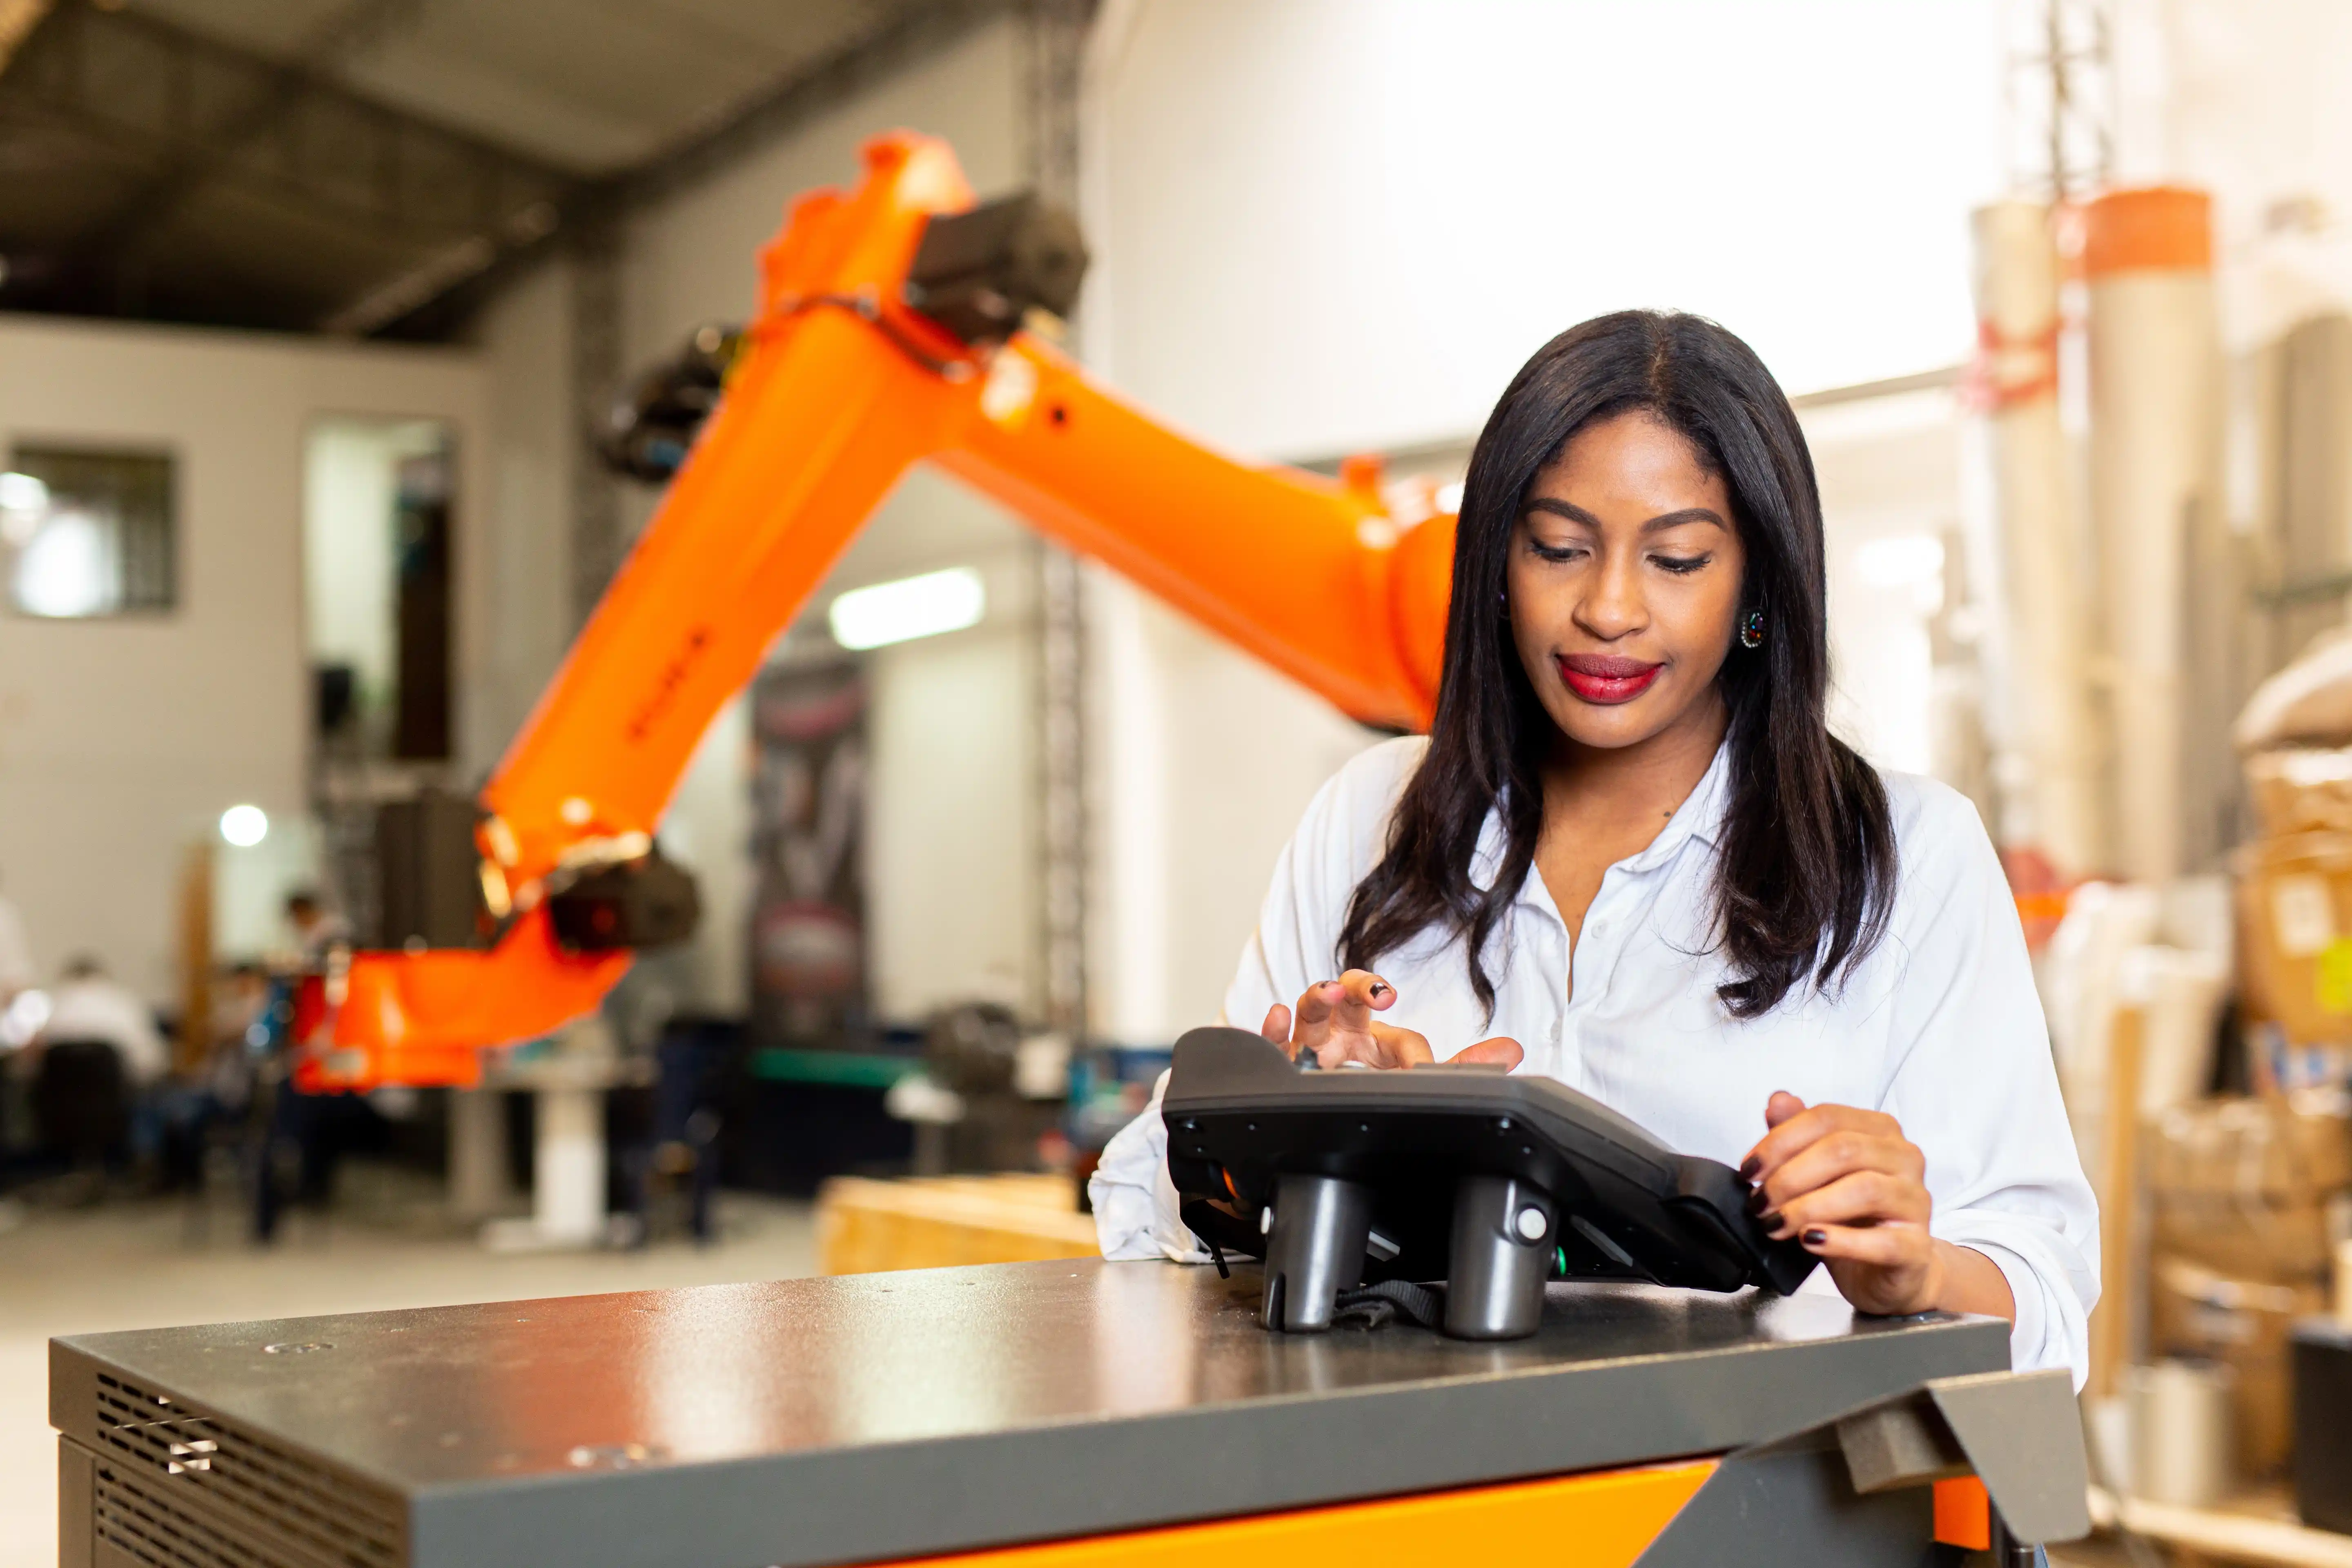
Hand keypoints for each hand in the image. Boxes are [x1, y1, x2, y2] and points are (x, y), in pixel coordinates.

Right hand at [1258, 970, 1522, 1070]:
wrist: (1324, 1130)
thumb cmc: (1367, 1092)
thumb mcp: (1417, 1083)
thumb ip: (1464, 1068)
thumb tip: (1513, 1050)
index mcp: (1372, 1036)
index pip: (1398, 1033)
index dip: (1413, 1051)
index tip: (1422, 1068)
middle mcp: (1339, 1035)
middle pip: (1348, 996)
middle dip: (1362, 987)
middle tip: (1381, 994)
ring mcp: (1308, 1048)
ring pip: (1310, 1012)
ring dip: (1318, 996)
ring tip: (1330, 992)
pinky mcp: (1283, 1066)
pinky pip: (1273, 1042)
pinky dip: (1271, 1028)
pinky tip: (1276, 1015)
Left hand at [1740, 1092, 2011, 1321]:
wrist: (1891, 1269)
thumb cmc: (1853, 1217)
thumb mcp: (1818, 1175)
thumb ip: (1798, 1136)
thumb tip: (1778, 1101)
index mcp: (1879, 1131)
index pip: (1826, 1118)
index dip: (1780, 1141)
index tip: (1749, 1169)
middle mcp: (1904, 1158)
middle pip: (1843, 1150)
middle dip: (1789, 1176)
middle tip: (1759, 1202)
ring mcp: (1916, 1202)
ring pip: (1864, 1190)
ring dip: (1808, 1207)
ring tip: (1775, 1224)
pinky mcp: (1917, 1247)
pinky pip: (1882, 1242)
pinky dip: (1841, 1241)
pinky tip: (1810, 1240)